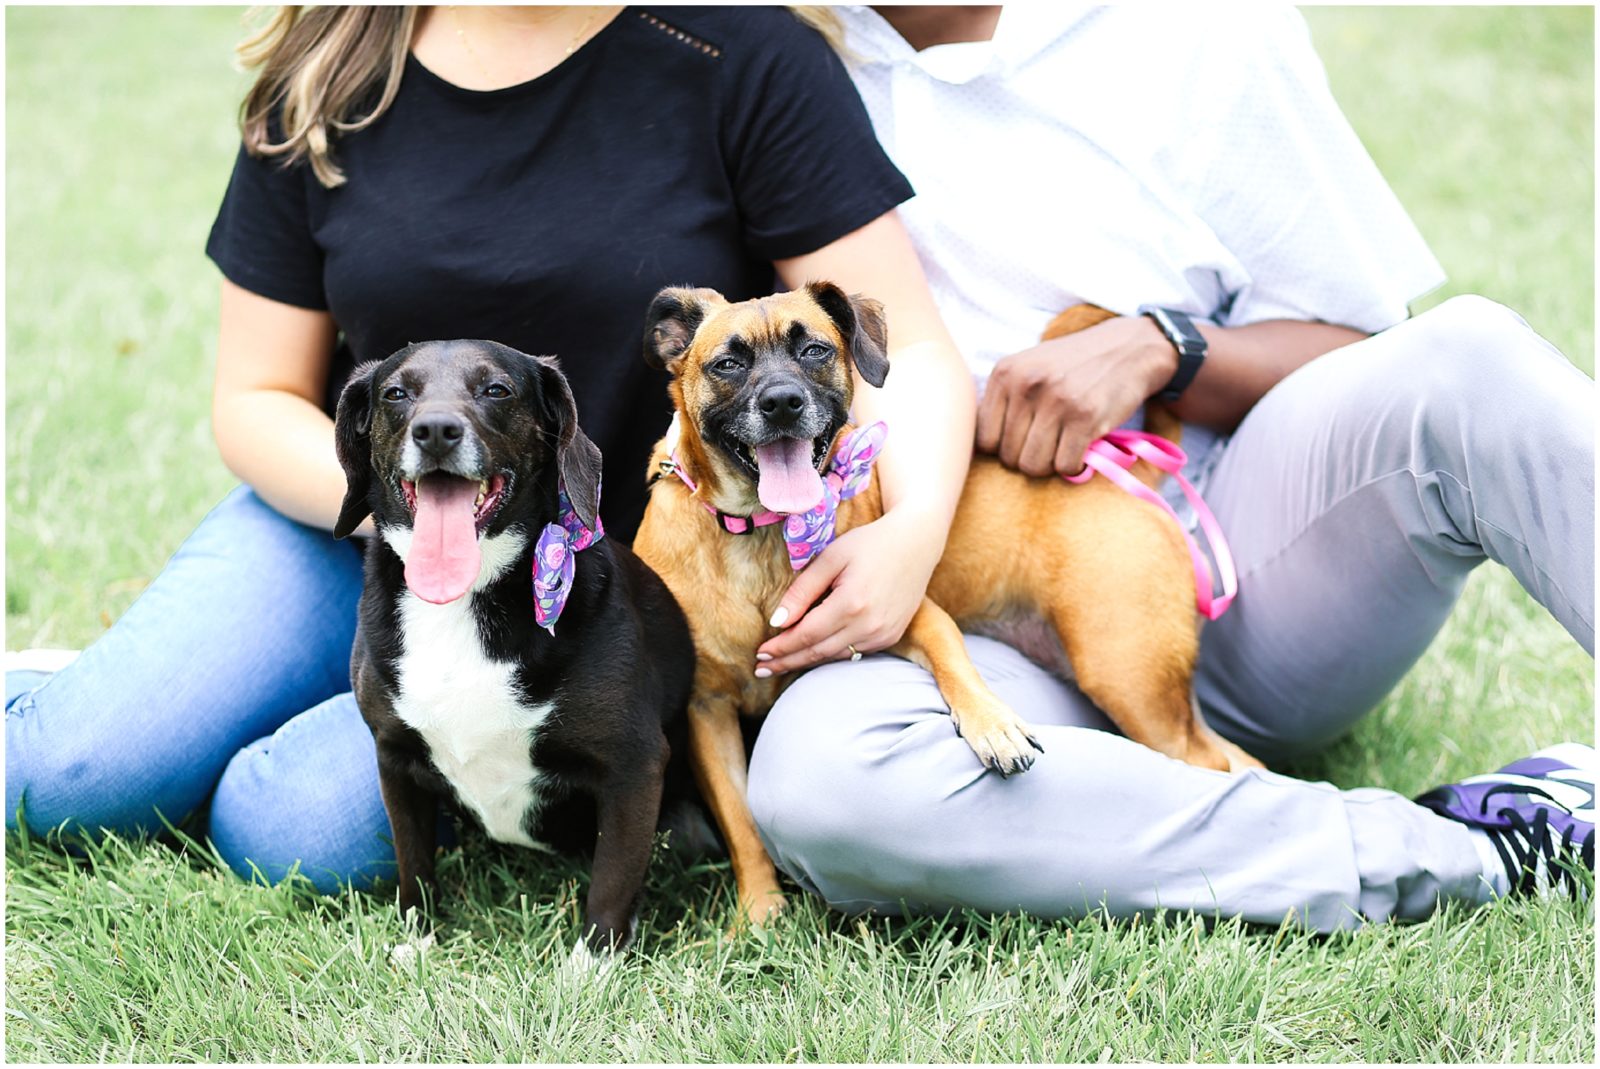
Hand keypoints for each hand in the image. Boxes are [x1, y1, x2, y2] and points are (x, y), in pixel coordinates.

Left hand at [754, 507, 940, 676]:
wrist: (917, 543)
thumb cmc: (870, 544)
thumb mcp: (831, 558)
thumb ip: (802, 591)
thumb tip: (777, 622)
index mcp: (851, 604)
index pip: (805, 635)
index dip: (780, 647)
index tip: (759, 654)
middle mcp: (869, 625)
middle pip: (817, 652)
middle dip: (787, 661)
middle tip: (761, 669)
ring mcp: (883, 634)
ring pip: (835, 656)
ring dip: (806, 661)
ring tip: (781, 664)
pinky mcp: (891, 636)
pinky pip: (854, 652)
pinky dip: (831, 654)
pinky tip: (813, 654)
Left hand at [976, 316, 1177, 476]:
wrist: (1130, 348)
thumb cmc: (1074, 365)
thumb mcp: (1030, 367)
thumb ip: (1004, 399)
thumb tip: (982, 450)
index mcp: (1005, 373)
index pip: (983, 439)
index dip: (1002, 450)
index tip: (1023, 443)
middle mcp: (1026, 385)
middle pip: (1008, 457)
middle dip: (1028, 459)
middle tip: (1049, 446)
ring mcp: (1056, 401)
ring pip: (1033, 465)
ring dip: (1050, 466)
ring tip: (1063, 448)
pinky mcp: (1085, 417)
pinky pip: (1064, 466)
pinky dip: (1074, 467)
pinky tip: (1081, 451)